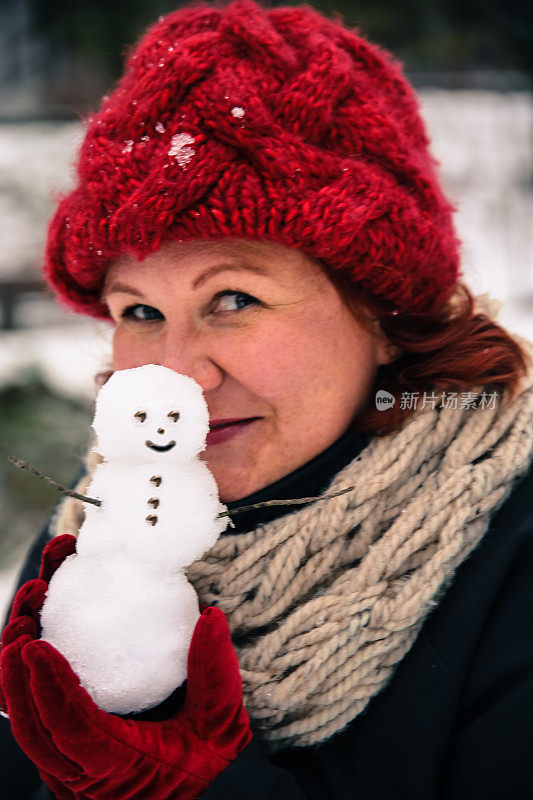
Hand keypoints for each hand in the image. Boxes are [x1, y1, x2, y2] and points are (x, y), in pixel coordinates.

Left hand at [0, 535, 251, 799]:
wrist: (173, 797)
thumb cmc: (196, 762)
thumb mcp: (219, 726)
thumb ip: (217, 676)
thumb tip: (210, 616)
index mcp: (114, 764)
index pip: (69, 729)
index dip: (49, 687)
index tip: (36, 644)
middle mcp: (76, 770)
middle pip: (29, 723)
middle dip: (15, 668)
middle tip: (26, 612)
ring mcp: (60, 760)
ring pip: (20, 715)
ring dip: (12, 665)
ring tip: (27, 608)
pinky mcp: (55, 745)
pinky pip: (28, 710)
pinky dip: (22, 672)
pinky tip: (33, 628)